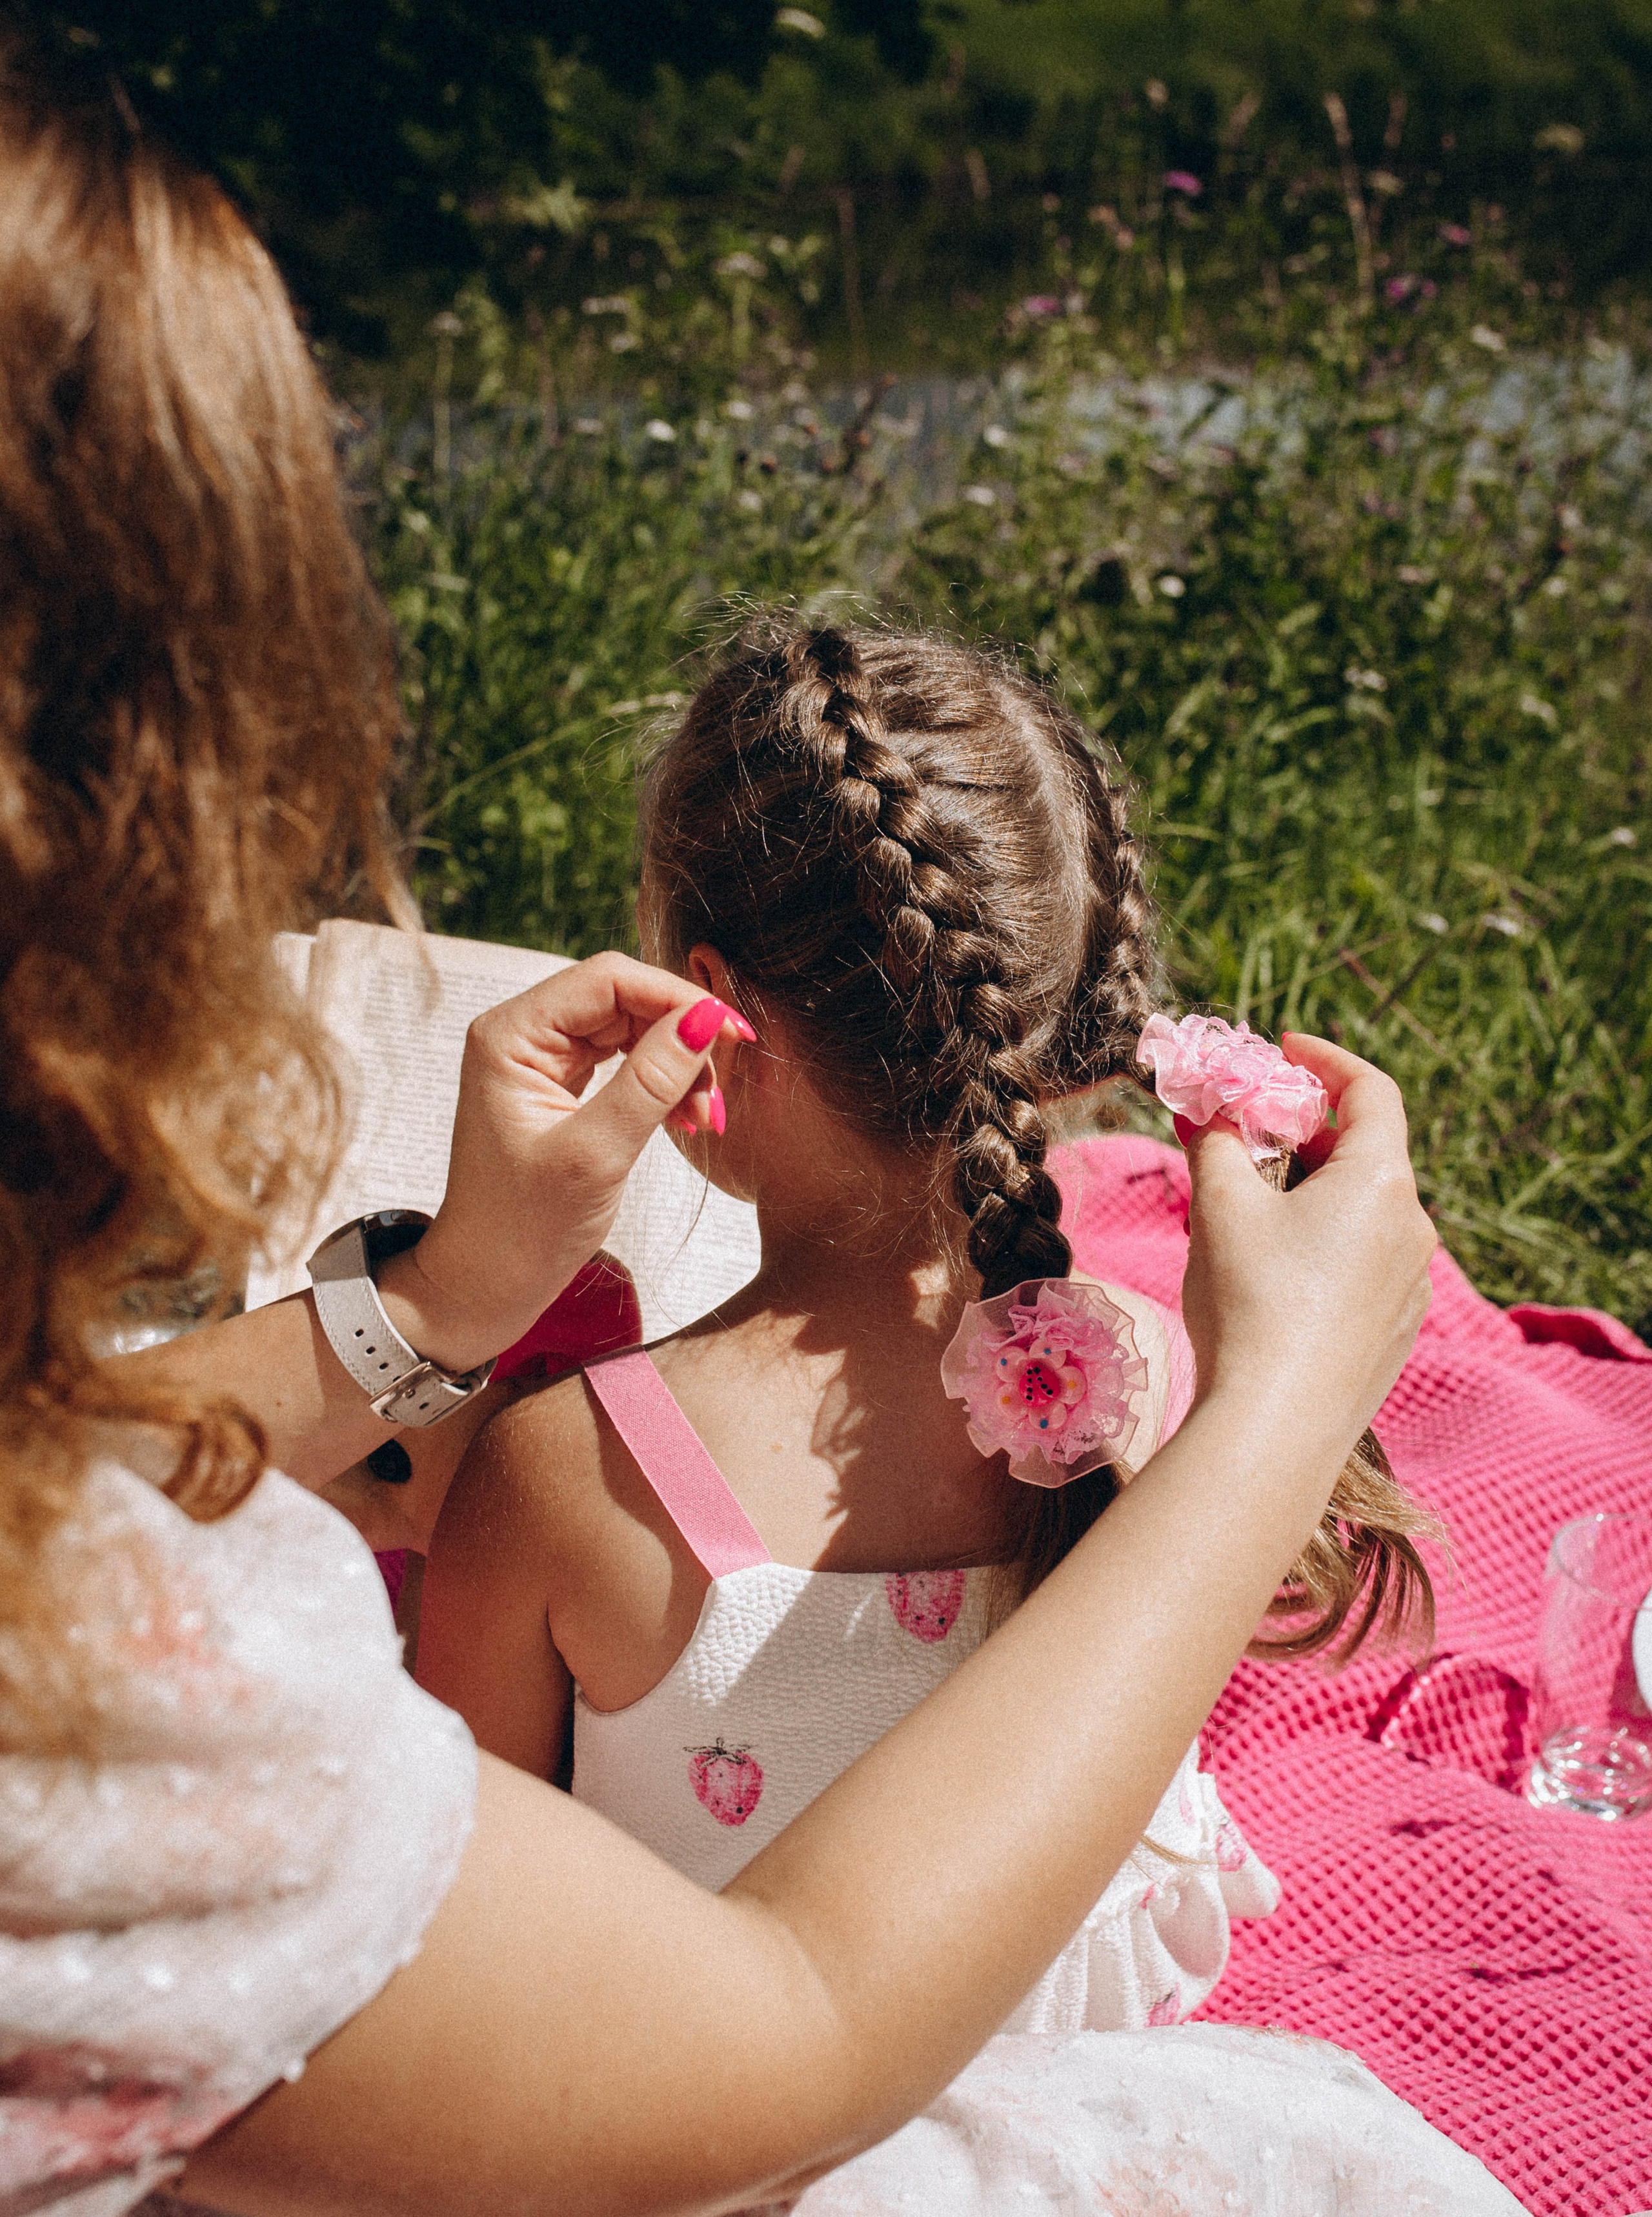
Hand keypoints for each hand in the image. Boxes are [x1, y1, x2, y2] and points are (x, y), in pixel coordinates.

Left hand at [377, 954, 752, 1369]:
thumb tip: (705, 1018)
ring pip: (631, 1030)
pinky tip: (684, 1119)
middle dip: (680, 1038)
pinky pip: (623, 1061)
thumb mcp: (596, 1154)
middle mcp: (522, 1035)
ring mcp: (540, 1060)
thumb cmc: (521, 1229)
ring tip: (703, 1120)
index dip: (676, 998)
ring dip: (676, 1065)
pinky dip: (660, 1085)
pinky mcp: (559, 1086)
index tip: (730, 1033)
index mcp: (511, 1035)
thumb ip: (651, 1081)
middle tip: (717, 1094)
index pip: (609, 980)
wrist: (486, 1284)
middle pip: (623, 1000)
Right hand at [1178, 1035, 1435, 1473]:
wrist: (1275, 1427)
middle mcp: (1412, 1228)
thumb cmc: (1250, 1303)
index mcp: (1382, 1182)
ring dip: (1305, 1189)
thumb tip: (1208, 1114)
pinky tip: (1266, 1268)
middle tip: (1238, 1129)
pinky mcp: (1392, 1331)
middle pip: (1362, 1152)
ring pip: (1359, 1211)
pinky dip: (1318, 1241)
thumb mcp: (1219, 1205)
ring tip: (1239, 1202)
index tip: (1282, 1048)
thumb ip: (1214, 1142)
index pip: (1372, 1091)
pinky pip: (1360, 1262)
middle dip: (1298, 1130)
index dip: (1326, 1059)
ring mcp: (1409, 1285)